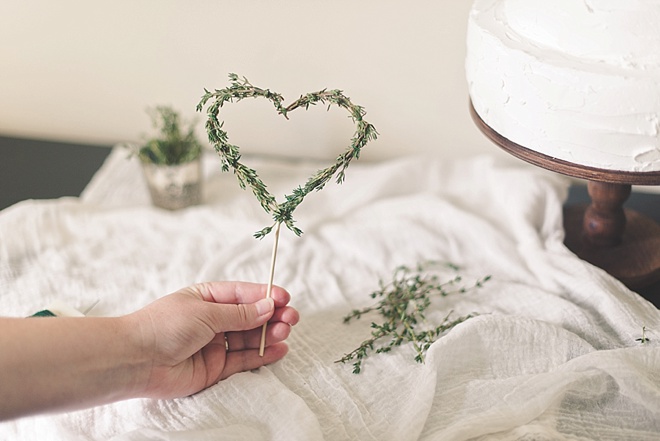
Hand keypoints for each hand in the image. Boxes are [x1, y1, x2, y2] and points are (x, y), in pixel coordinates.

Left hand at [128, 281, 298, 398]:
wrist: (136, 360)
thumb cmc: (164, 326)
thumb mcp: (205, 312)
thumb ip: (239, 314)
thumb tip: (267, 307)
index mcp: (206, 298)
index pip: (242, 295)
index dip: (264, 296)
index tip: (284, 298)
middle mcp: (212, 320)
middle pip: (249, 317)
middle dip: (271, 316)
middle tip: (291, 317)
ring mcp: (214, 344)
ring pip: (249, 338)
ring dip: (269, 334)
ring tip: (285, 332)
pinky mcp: (214, 368)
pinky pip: (243, 360)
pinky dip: (262, 355)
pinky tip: (278, 349)